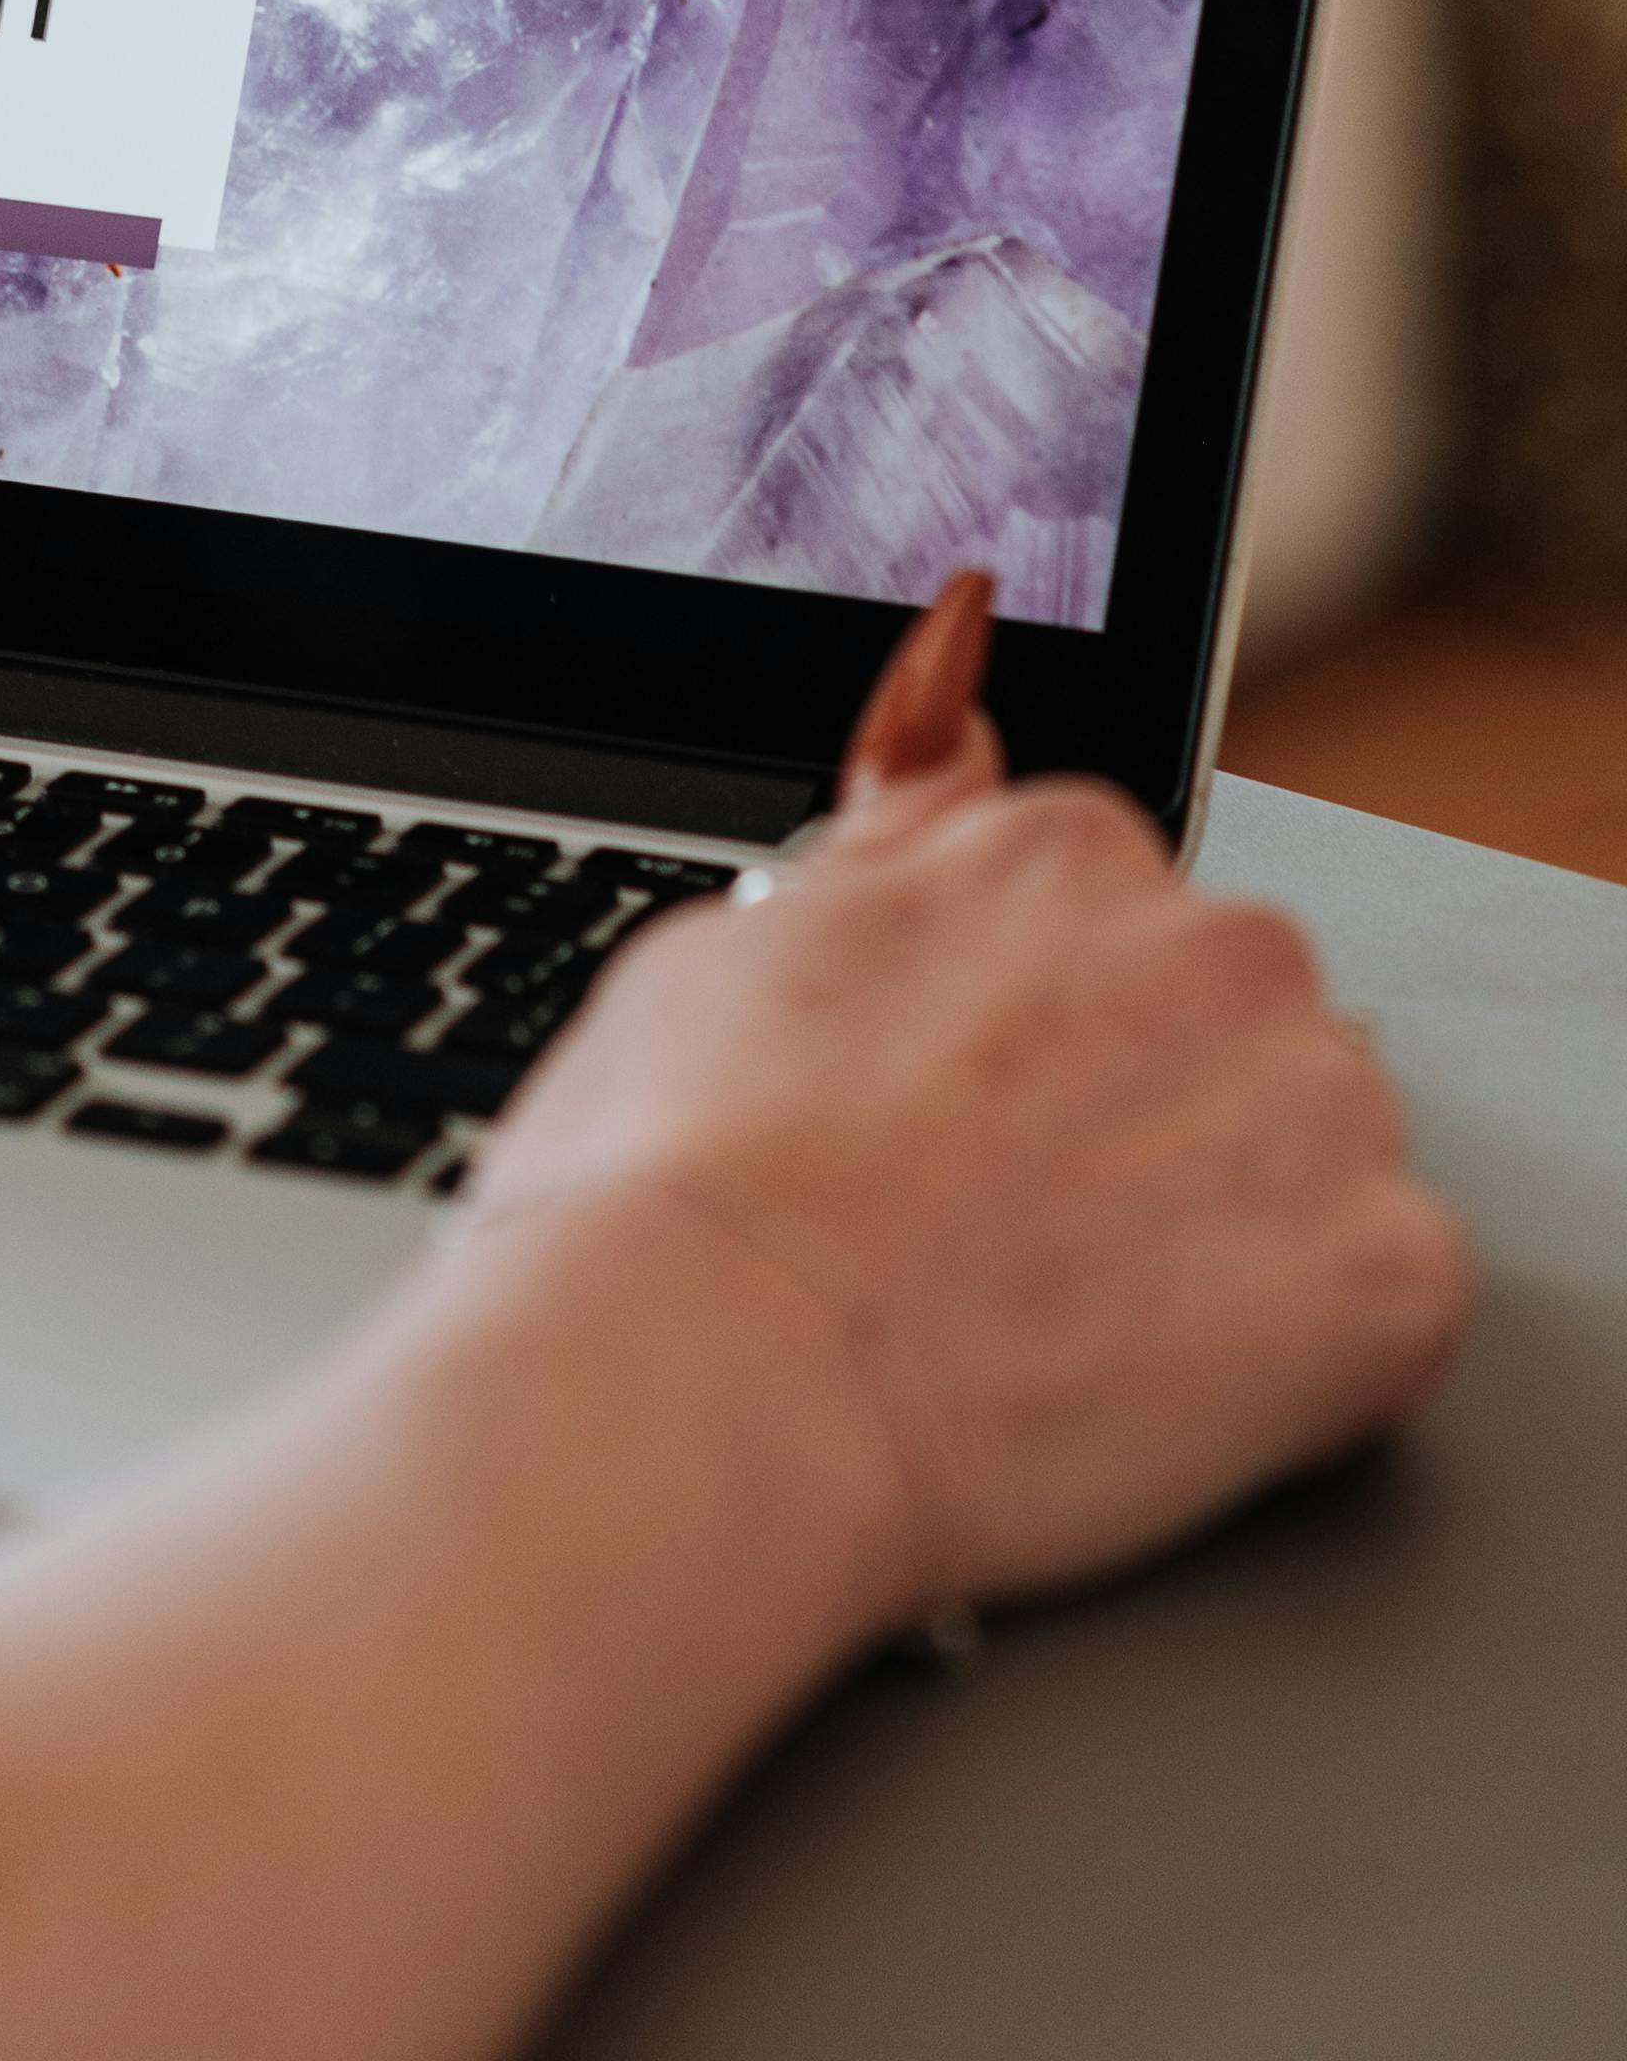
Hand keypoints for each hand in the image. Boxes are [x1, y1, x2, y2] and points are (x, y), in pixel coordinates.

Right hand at [467, 713, 1470, 1627]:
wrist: (722, 1386)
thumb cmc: (691, 1177)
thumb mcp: (766, 927)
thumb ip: (904, 831)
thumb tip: (955, 690)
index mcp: (1065, 848)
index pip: (1108, 924)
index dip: (1029, 1048)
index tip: (967, 1127)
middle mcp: (1218, 940)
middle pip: (1225, 1028)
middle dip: (1143, 1120)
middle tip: (998, 1231)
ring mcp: (1318, 1106)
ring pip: (1312, 1163)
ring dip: (1227, 1234)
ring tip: (1062, 1323)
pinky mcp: (1388, 1277)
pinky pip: (1384, 1307)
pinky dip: (1300, 1364)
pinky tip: (1150, 1388)